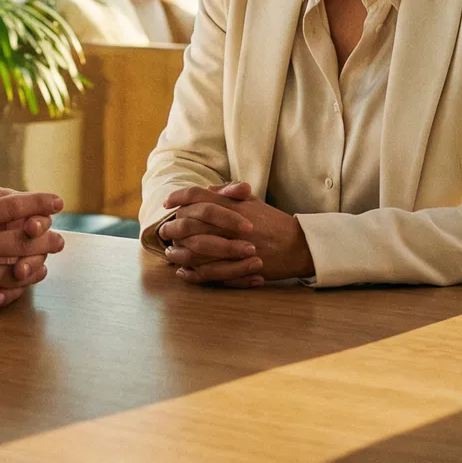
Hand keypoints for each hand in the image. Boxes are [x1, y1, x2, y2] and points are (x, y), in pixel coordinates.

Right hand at [0, 155, 64, 317]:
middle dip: (46, 239)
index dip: (39, 203)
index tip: (58, 202)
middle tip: (60, 239)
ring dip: (35, 267)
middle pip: (23, 241)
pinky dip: (9, 290)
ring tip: (44, 265)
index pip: (13, 207)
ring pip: (16, 272)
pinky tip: (17, 287)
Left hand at [157, 181, 313, 285]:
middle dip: (172, 227)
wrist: (297, 246)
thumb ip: (228, 194)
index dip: (179, 198)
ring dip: (178, 251)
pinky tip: (183, 272)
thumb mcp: (252, 202)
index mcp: (232, 205)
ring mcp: (232, 247)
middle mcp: (229, 224)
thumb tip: (207, 190)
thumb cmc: (273, 223)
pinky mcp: (236, 267)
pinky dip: (192, 272)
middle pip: (190, 223)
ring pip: (194, 249)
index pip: (198, 196)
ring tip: (169, 253)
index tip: (167, 203)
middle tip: (163, 231)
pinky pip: (207, 271)